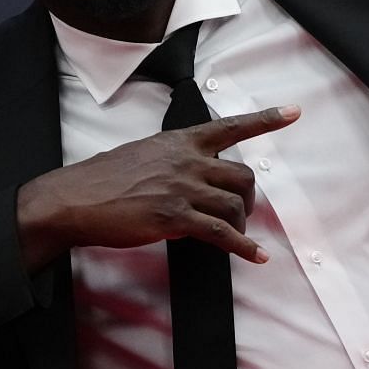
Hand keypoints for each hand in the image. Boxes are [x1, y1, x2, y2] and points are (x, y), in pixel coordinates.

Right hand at [15, 105, 299, 270]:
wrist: (74, 199)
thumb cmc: (104, 179)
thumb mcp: (144, 154)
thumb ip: (175, 161)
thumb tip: (194, 178)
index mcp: (181, 141)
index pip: (231, 126)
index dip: (266, 120)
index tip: (294, 113)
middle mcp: (187, 160)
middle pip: (243, 175)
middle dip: (248, 197)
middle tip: (241, 212)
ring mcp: (182, 189)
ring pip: (235, 205)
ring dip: (241, 224)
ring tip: (235, 235)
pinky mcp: (175, 218)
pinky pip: (222, 233)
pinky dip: (244, 247)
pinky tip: (256, 256)